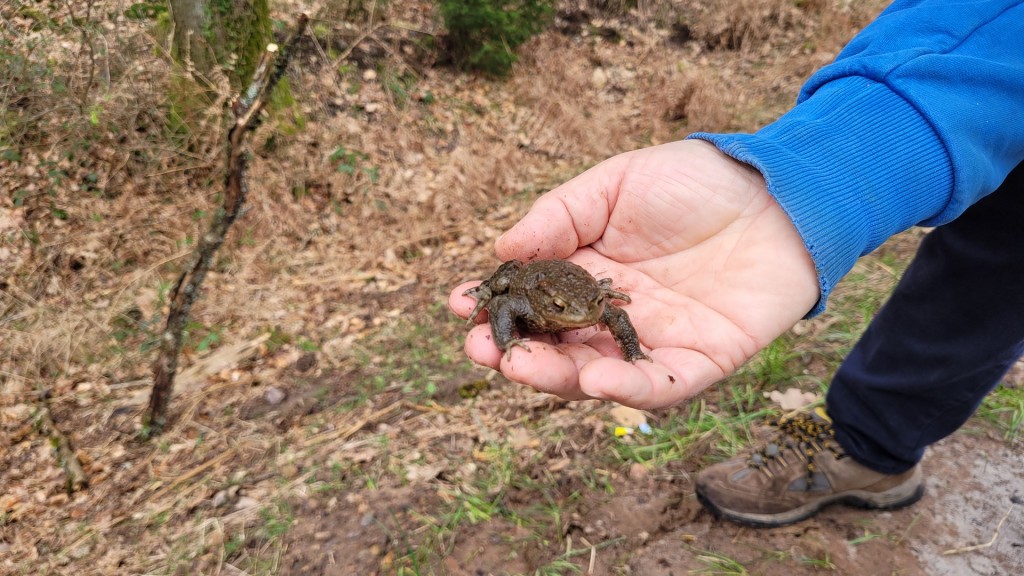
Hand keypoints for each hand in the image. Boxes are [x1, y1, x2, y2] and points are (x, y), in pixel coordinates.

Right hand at [449, 140, 818, 407]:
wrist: (777, 189)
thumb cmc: (694, 181)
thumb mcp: (613, 184)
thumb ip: (560, 217)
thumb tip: (502, 248)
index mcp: (588, 277)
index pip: (533, 305)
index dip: (498, 309)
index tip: (460, 306)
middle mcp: (614, 318)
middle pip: (558, 350)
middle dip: (517, 354)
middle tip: (482, 350)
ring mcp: (657, 341)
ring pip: (599, 377)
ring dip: (558, 378)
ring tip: (521, 367)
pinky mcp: (704, 360)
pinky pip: (663, 385)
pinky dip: (630, 390)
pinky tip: (596, 380)